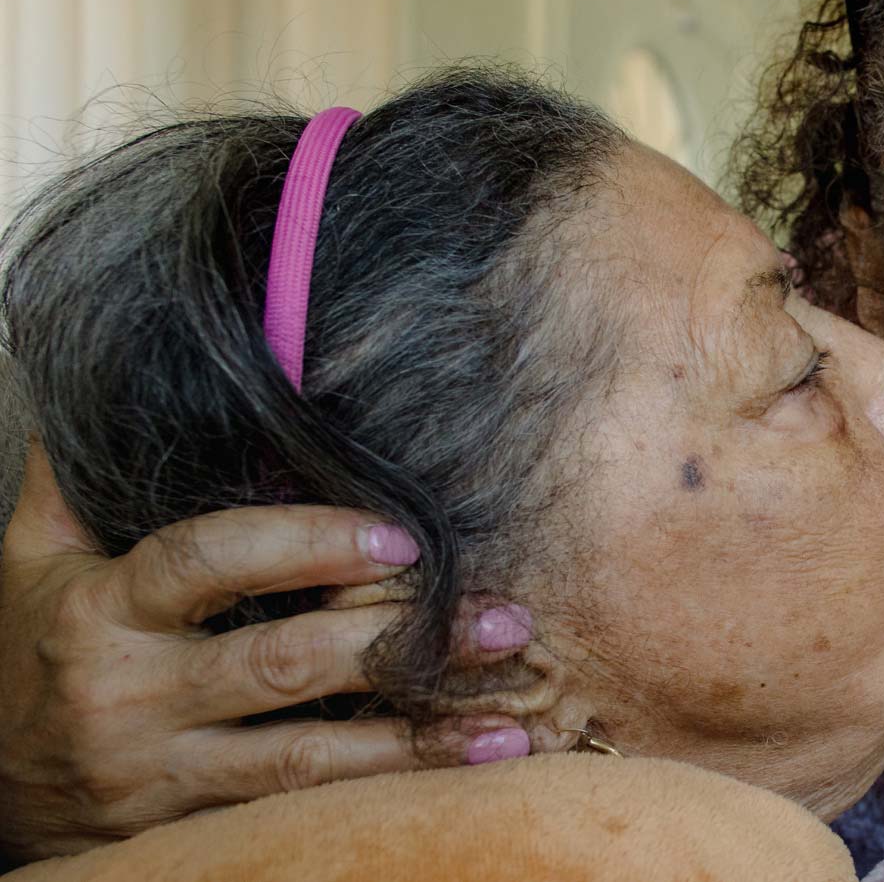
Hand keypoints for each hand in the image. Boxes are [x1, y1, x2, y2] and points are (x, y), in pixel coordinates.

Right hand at [0, 444, 533, 863]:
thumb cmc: (29, 655)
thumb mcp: (29, 560)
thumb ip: (74, 482)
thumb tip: (112, 384)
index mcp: (101, 610)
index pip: (208, 560)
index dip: (305, 543)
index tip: (399, 534)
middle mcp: (133, 693)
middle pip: (280, 660)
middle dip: (397, 638)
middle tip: (500, 618)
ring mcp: (162, 769)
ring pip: (304, 755)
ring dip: (415, 734)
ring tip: (509, 717)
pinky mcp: (190, 826)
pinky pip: (300, 805)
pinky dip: (389, 788)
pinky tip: (466, 770)